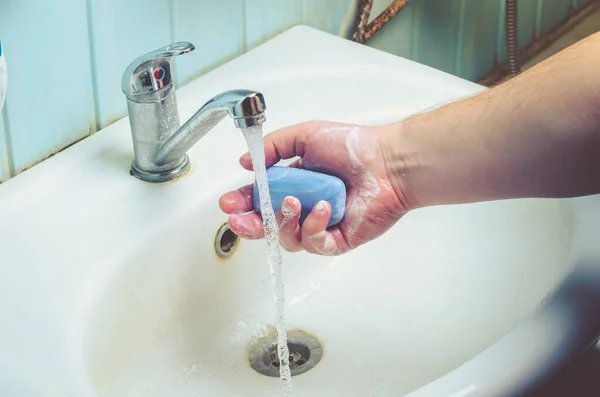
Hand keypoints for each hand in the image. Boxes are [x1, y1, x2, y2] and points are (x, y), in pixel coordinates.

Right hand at [218, 120, 408, 254]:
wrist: (386, 162)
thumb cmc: (352, 147)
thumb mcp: (305, 137)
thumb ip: (273, 147)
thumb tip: (246, 162)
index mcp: (295, 184)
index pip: (261, 199)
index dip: (243, 203)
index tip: (229, 202)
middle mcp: (305, 207)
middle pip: (269, 226)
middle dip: (250, 225)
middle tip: (238, 219)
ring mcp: (320, 226)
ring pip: (288, 238)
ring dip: (284, 221)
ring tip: (291, 202)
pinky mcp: (337, 241)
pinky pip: (315, 243)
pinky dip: (313, 226)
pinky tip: (323, 208)